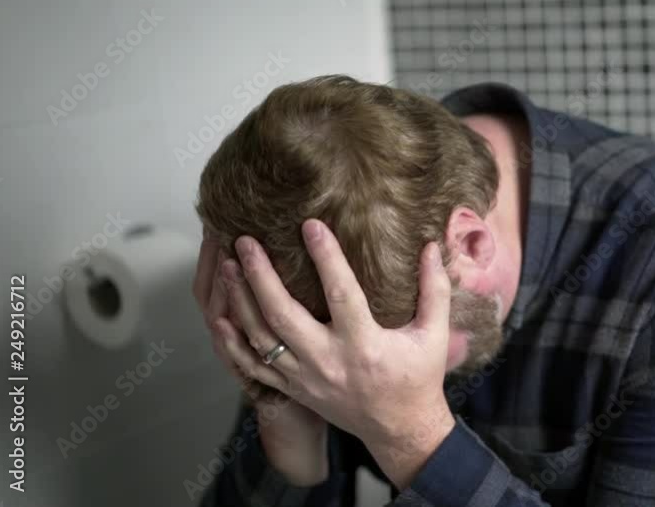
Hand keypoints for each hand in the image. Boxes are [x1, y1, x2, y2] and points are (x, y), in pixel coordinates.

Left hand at [217, 219, 455, 489]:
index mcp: (365, 345)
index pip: (341, 294)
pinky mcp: (293, 389)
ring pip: (262, 338)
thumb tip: (431, 246)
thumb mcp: (435, 335)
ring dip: (240, 301)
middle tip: (244, 242)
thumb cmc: (418, 377)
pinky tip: (219, 317)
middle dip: (260, 276)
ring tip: (226, 266)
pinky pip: (253, 368)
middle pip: (284, 315)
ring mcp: (305, 378)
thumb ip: (434, 290)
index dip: (326, 257)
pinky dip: (232, 345)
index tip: (310, 225)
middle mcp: (329, 362)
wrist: (399, 430)